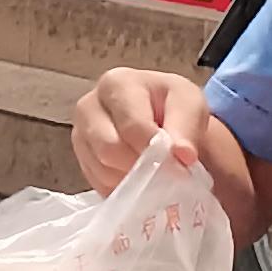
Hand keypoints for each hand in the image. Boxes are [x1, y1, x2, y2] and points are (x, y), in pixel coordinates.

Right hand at [71, 68, 209, 193]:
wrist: (163, 119)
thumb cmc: (174, 108)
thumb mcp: (191, 106)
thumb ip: (187, 128)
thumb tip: (183, 154)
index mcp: (116, 84)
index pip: (131, 126)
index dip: (155, 148)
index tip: (179, 161)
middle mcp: (89, 105)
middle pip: (109, 149)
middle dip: (141, 165)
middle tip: (165, 168)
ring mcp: (80, 133)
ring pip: (102, 169)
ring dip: (132, 178)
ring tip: (152, 169)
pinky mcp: (81, 159)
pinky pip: (98, 183)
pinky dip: (122, 187)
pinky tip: (138, 176)